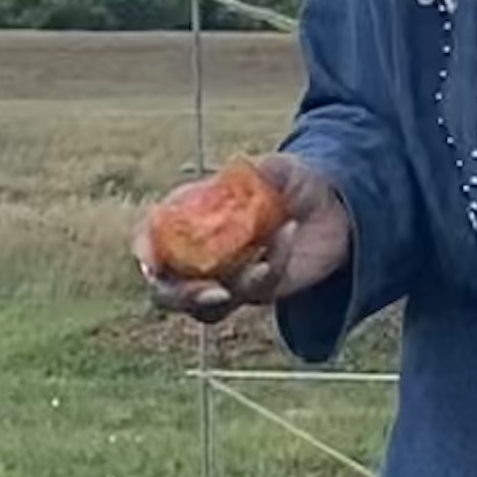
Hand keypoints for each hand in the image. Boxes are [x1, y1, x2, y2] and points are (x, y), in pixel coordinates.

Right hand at [134, 152, 351, 324]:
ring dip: (231, 292)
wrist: (332, 206)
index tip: (155, 263)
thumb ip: (262, 170)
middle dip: (183, 296)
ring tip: (263, 265)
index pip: (147, 240)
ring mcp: (223, 279)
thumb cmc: (291, 181)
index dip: (144, 253)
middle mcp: (195, 254)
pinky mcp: (254, 294)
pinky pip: (255, 294)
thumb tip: (245, 169)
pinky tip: (286, 238)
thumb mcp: (281, 168)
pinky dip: (269, 271)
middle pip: (167, 291)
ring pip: (206, 308)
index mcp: (182, 217)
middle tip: (215, 291)